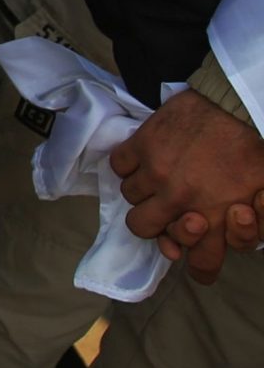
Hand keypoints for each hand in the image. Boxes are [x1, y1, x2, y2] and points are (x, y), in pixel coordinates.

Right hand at [113, 89, 263, 282]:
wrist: (236, 103)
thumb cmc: (255, 152)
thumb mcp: (262, 195)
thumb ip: (243, 231)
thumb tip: (200, 250)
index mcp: (215, 218)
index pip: (199, 264)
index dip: (196, 264)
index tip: (191, 252)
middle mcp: (179, 201)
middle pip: (142, 229)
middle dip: (154, 223)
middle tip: (167, 209)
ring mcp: (156, 172)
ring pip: (129, 196)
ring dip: (144, 189)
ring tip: (160, 176)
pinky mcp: (140, 144)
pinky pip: (118, 166)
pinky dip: (129, 165)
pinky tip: (146, 159)